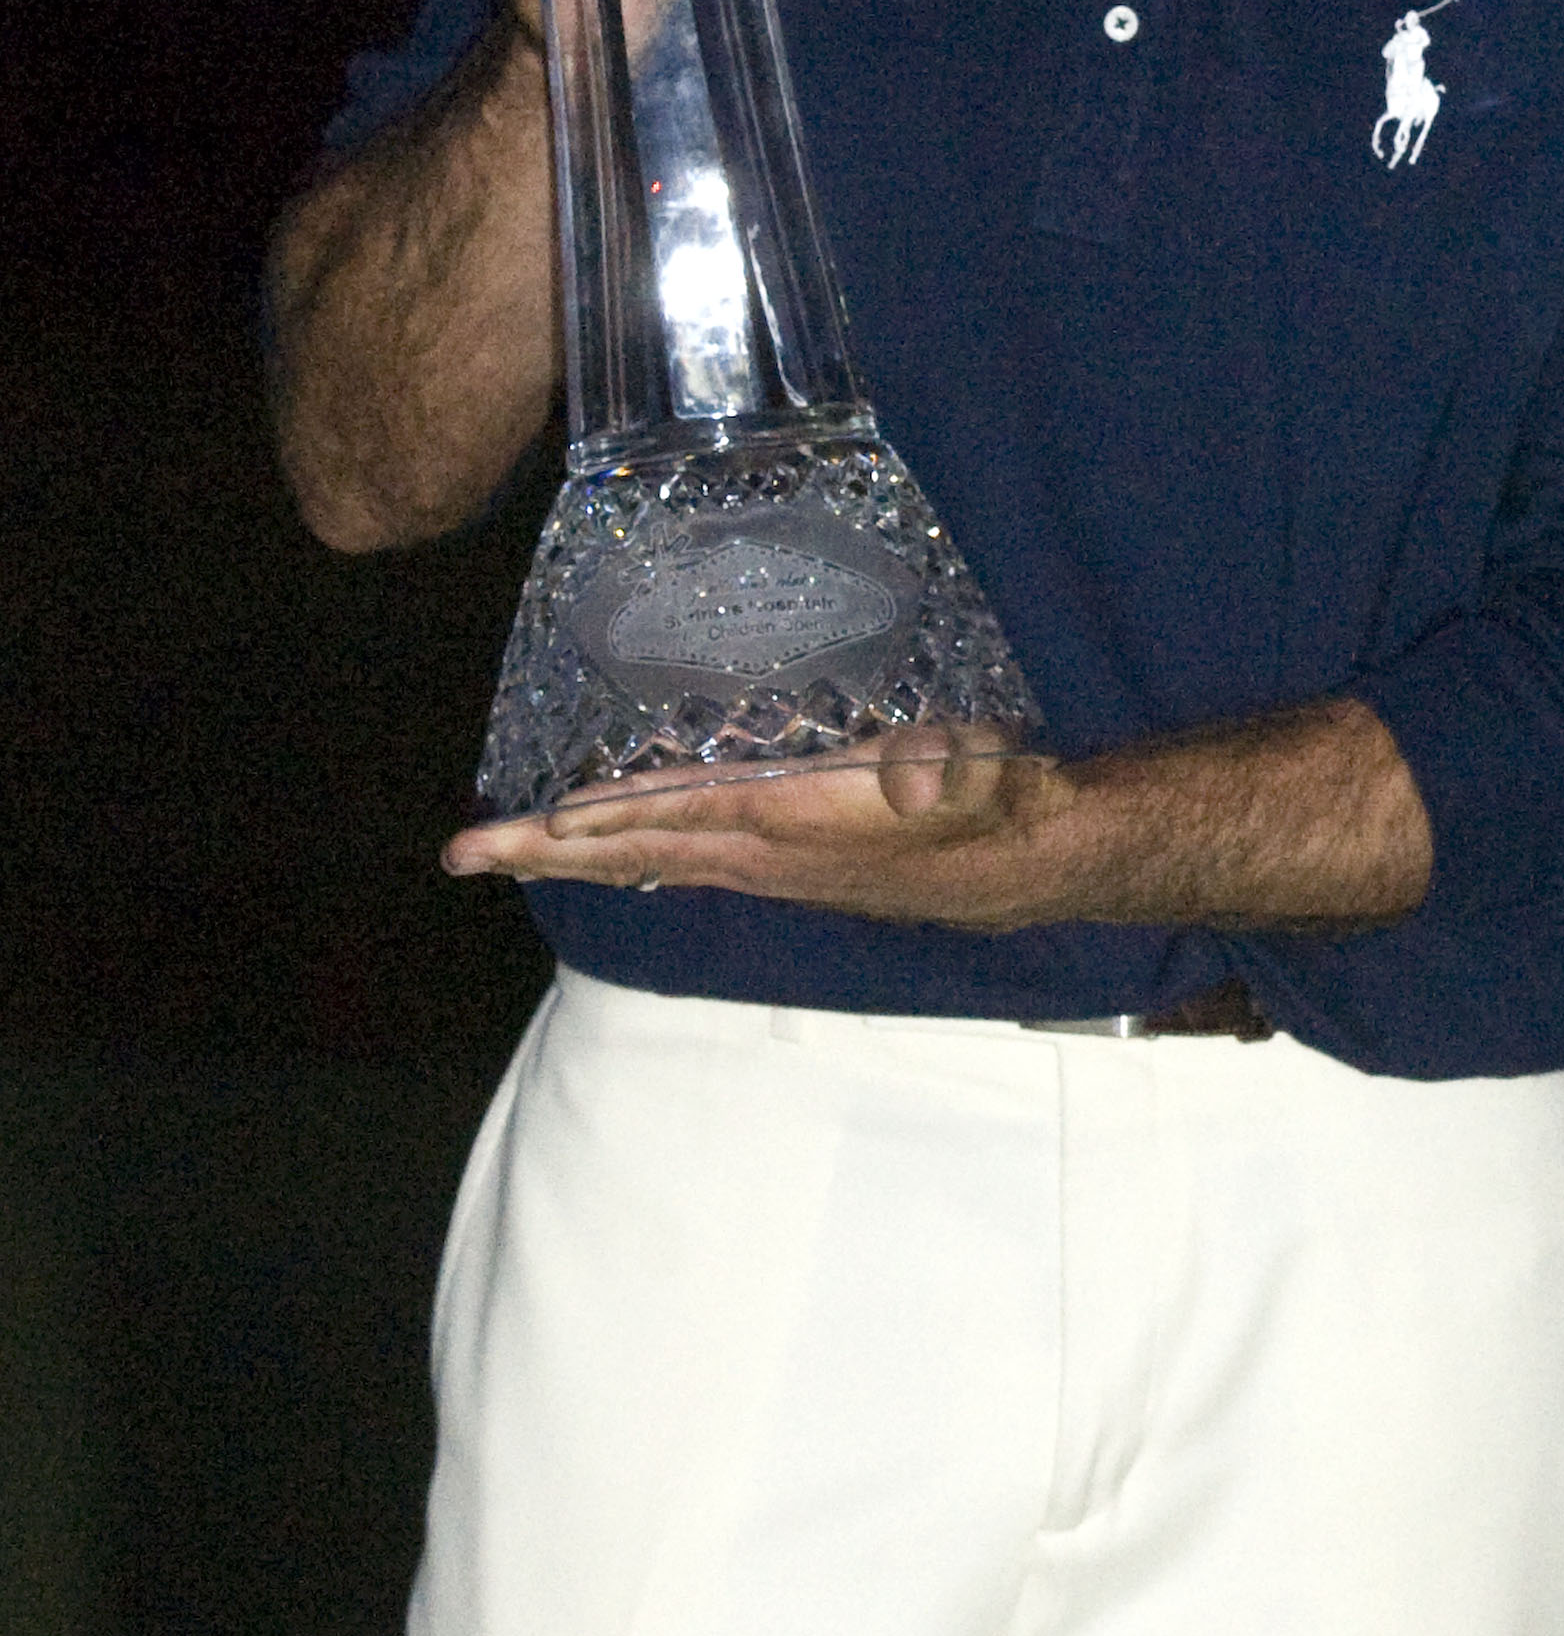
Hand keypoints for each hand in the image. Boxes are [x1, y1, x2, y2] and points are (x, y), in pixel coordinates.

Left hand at [449, 726, 1074, 930]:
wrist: (1028, 857)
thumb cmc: (984, 793)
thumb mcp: (940, 765)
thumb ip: (909, 766)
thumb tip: (897, 770)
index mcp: (786, 824)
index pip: (666, 817)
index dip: (592, 819)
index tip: (521, 823)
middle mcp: (760, 856)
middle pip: (630, 852)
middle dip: (544, 851)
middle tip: (462, 852)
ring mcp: (770, 869)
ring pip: (652, 862)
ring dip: (577, 855)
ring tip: (508, 849)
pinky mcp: (788, 869)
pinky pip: (688, 862)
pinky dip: (633, 854)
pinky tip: (616, 851)